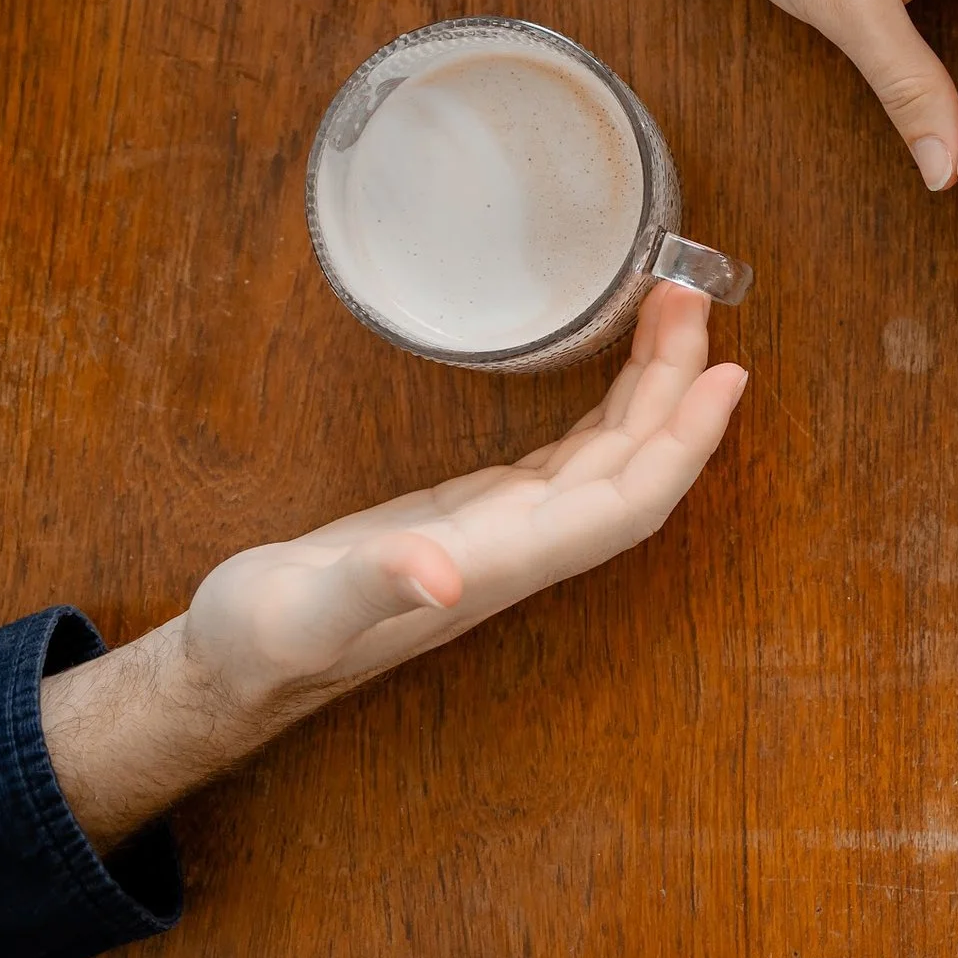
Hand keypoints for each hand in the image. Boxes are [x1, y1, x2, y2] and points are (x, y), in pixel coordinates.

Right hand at [41, 286, 744, 849]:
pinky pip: (572, 452)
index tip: (727, 375)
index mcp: (498, 564)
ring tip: (674, 305)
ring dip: (652, 386)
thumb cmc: (260, 642)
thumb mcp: (299, 613)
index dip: (684, 444)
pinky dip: (609, 404)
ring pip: (609, 453)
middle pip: (633, 466)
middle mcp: (521, 547)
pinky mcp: (479, 510)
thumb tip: (441, 578)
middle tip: (695, 296)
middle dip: (678, 386)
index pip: (625, 504)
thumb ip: (371, 589)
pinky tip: (625, 362)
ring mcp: (505, 528)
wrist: (230, 662)